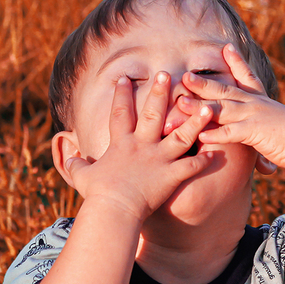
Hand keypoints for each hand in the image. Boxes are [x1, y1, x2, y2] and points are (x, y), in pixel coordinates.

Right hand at [61, 72, 214, 222]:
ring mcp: (159, 160)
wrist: (114, 209)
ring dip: (195, 121)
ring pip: (181, 135)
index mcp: (121, 144)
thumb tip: (69, 159)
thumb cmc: (97, 194)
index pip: (120, 113)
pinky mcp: (171, 176)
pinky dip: (203, 160)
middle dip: (161, 93)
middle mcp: (142, 146)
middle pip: (153, 114)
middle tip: (168, 74)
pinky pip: (191, 166)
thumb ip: (76, 165)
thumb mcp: (82, 177)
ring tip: (207, 106)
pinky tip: (215, 153)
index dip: (121, 95)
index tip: (124, 78)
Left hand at [178, 44, 284, 171]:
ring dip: (200, 106)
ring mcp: (253, 116)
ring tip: (181, 103)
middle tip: (184, 75)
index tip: (226, 46)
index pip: (247, 77)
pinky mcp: (254, 132)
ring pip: (222, 108)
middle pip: (224, 90)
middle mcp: (254, 104)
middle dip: (203, 82)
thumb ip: (267, 121)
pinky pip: (231, 132)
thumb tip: (264, 123)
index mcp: (260, 100)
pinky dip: (216, 134)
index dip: (236, 61)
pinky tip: (201, 135)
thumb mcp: (278, 123)